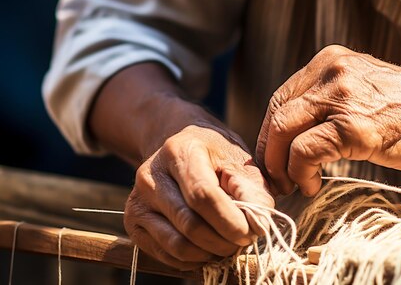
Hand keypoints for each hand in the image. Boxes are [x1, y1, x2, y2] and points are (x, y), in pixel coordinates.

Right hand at [124, 124, 274, 270]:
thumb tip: (259, 222)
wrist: (179, 147)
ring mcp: (138, 201)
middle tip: (244, 241)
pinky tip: (208, 249)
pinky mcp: (133, 223)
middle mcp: (151, 175)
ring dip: (210, 254)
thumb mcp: (237, 159)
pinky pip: (165, 254)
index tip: (252, 232)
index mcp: (179, 151)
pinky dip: (192, 260)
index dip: (230, 220)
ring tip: (228, 245)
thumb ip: (251, 188)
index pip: (203, 195)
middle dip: (224, 241)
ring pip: (177, 244)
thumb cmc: (214, 154)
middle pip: (190, 223)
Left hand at [256, 45, 400, 197]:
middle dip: (269, 152)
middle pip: (277, 113)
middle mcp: (332, 71)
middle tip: (275, 179)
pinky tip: (312, 184)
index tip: (273, 158)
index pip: (282, 97)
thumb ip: (329, 99)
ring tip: (292, 186)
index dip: (271, 133)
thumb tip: (294, 132)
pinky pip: (305, 151)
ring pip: (284, 131)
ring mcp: (342, 97)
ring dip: (280, 166)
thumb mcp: (362, 89)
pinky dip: (300, 173)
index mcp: (330, 61)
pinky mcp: (353, 126)